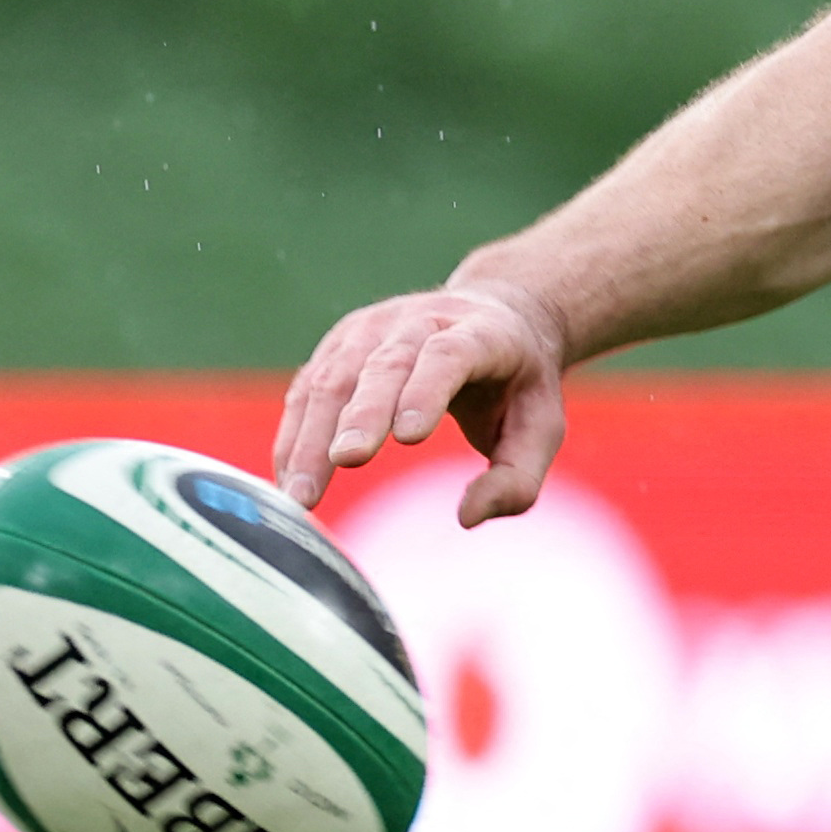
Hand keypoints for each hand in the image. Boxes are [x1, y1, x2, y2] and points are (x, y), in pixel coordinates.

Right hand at [270, 281, 570, 526]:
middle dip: (363, 414)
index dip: (427, 391)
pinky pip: (308, 389)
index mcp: (481, 332)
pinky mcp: (339, 345)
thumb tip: (467, 517)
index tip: (409, 438)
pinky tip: (288, 480)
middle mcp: (420, 320)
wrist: (497, 314)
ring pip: (334, 377)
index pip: (448, 355)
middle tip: (346, 462)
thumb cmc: (519, 383)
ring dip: (313, 435)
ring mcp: (372, 328)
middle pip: (385, 365)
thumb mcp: (542, 428)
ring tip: (302, 493)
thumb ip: (517, 479)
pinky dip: (295, 435)